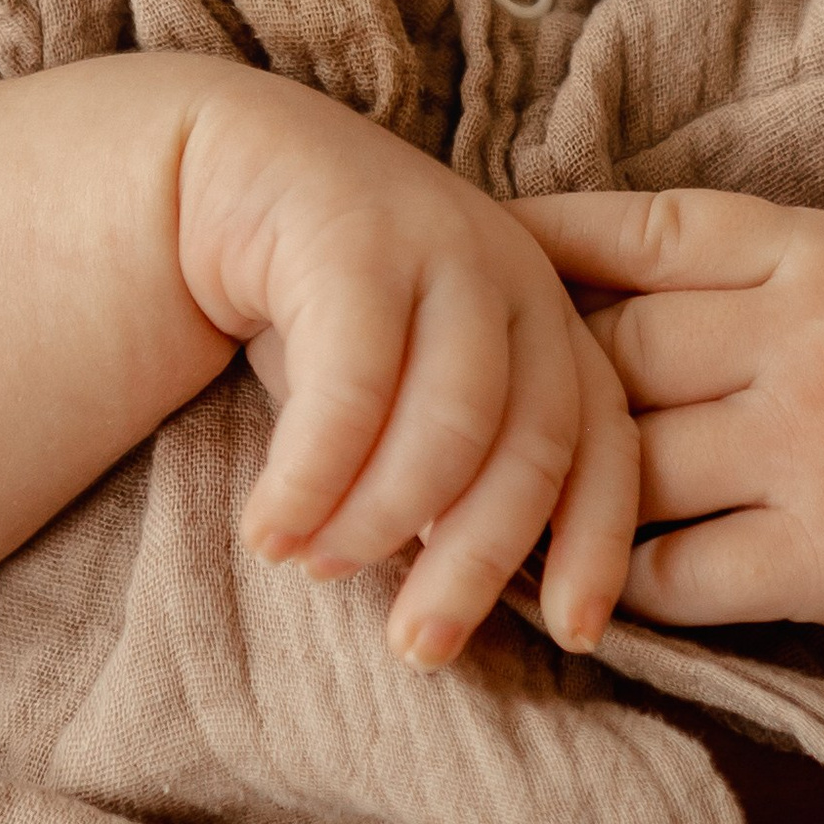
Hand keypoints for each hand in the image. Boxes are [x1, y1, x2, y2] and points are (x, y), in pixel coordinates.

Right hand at [175, 79, 637, 670]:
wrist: (218, 177)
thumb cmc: (318, 316)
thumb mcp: (398, 402)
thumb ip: (445, 481)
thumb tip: (456, 602)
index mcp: (550, 324)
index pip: (606, 447)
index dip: (598, 546)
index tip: (573, 635)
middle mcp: (517, 278)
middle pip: (532, 447)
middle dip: (475, 563)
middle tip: (416, 646)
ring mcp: (443, 245)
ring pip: (452, 420)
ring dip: (381, 518)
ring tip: (313, 565)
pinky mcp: (356, 233)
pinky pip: (354, 382)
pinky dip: (313, 473)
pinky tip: (266, 530)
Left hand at [519, 191, 823, 642]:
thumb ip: (711, 262)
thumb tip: (523, 243)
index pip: (650, 233)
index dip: (548, 246)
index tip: (474, 260)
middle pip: (623, 353)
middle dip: (552, 388)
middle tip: (477, 415)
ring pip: (634, 465)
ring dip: (567, 491)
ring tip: (505, 499)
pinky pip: (671, 572)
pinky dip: (617, 577)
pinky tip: (590, 572)